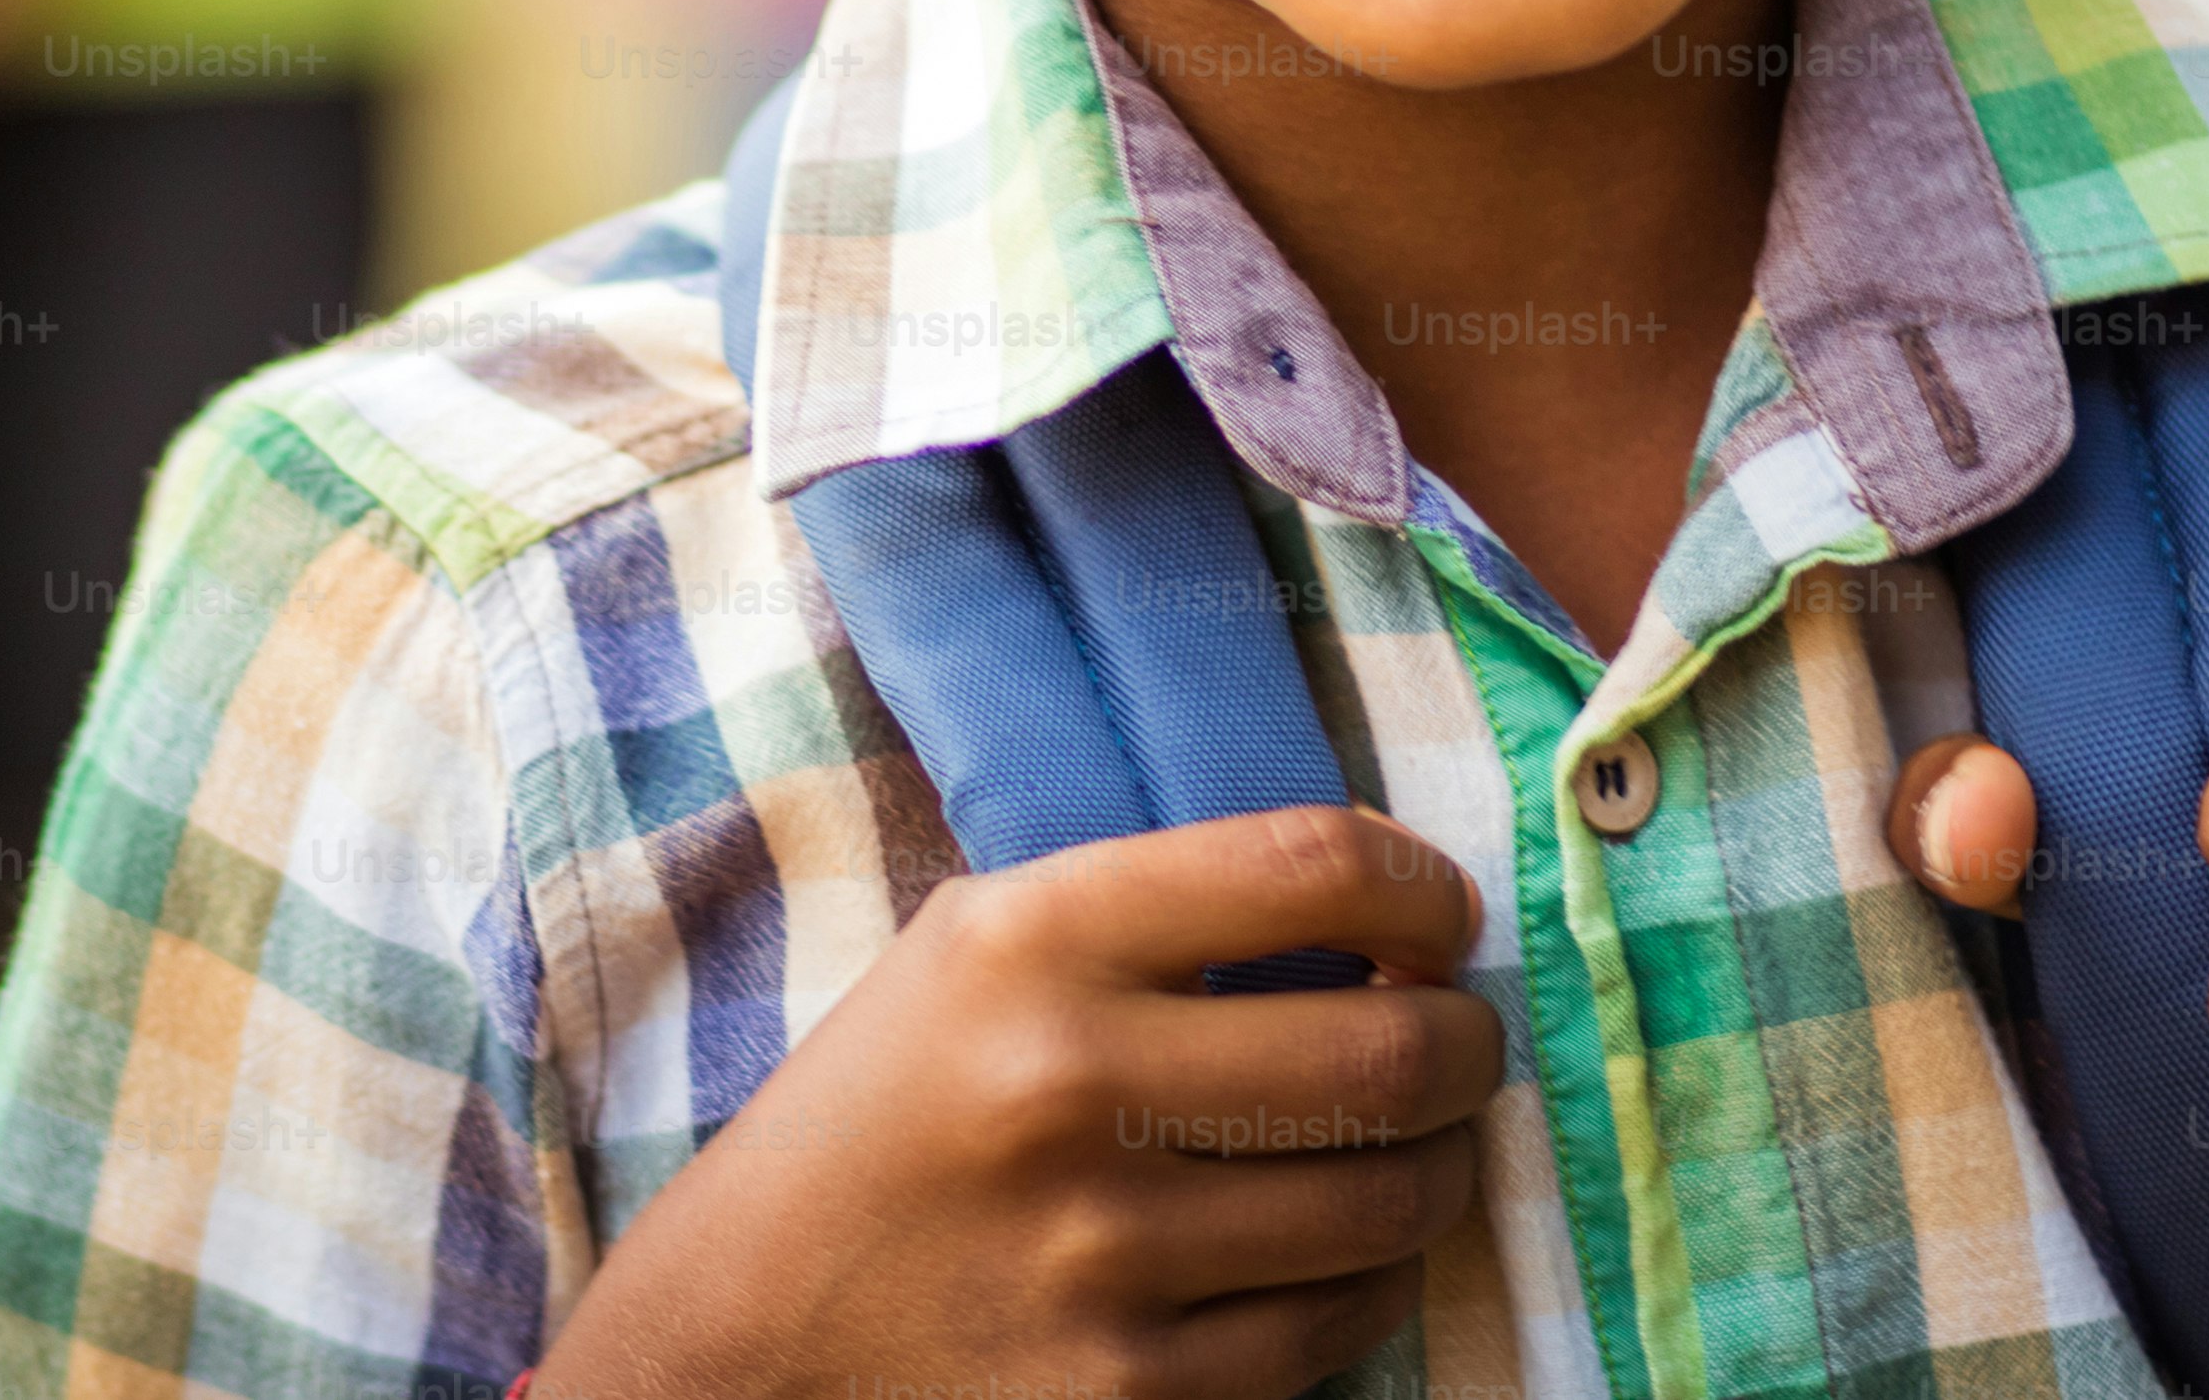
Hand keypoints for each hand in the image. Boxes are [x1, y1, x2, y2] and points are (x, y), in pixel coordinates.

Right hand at [539, 805, 1506, 1399]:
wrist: (741, 1343)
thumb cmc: (880, 1122)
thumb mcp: (970, 956)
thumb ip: (1150, 913)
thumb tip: (1380, 906)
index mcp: (1027, 940)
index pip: (1308, 863)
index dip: (1422, 880)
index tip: (1436, 910)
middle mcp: (1068, 1085)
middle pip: (1390, 1045)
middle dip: (1466, 1039)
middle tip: (1456, 1035)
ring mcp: (1105, 1257)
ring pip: (1393, 1198)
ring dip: (1442, 1162)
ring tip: (1416, 1141)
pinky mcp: (1132, 1394)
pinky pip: (1342, 1323)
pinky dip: (1376, 1276)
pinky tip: (1342, 1244)